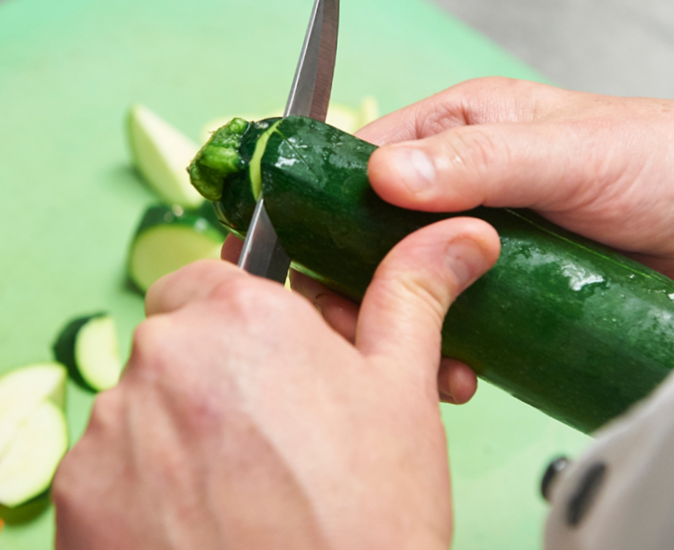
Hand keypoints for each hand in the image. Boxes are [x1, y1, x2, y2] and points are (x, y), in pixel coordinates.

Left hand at [53, 218, 498, 549]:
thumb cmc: (368, 519)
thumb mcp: (402, 398)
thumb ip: (411, 298)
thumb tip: (457, 234)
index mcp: (239, 313)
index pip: (213, 281)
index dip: (243, 322)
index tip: (270, 363)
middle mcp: (161, 354)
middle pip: (174, 342)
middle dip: (212, 374)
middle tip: (266, 435)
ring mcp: (112, 425)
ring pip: (139, 405)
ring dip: (174, 431)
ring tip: (234, 491)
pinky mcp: (78, 492)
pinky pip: (107, 467)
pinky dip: (140, 487)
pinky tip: (193, 523)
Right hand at [304, 77, 673, 400]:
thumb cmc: (661, 166)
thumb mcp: (571, 154)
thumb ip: (481, 161)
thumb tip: (387, 175)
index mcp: (453, 132)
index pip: (358, 166)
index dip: (328, 214)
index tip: (326, 266)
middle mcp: (451, 188)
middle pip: (366, 238)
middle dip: (360, 287)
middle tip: (370, 327)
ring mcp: (471, 245)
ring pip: (402, 288)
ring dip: (402, 327)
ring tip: (428, 357)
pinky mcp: (496, 293)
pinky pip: (444, 322)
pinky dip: (440, 350)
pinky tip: (459, 370)